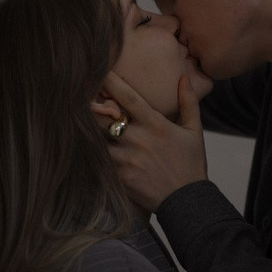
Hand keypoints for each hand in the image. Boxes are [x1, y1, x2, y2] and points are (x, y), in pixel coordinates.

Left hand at [94, 73, 208, 211]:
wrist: (187, 201)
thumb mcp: (194, 131)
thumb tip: (184, 77)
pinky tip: (87, 147)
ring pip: (99, 139)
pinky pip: (101, 160)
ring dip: (91, 131)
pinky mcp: (121, 176)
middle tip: (81, 97)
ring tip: (77, 121)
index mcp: (156, 125)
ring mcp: (128, 158)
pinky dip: (96, 153)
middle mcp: (139, 139)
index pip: (128, 97)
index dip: (112, 82)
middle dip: (92, 106)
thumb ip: (188, 102)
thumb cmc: (191, 164)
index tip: (100, 71)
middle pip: (105, 117)